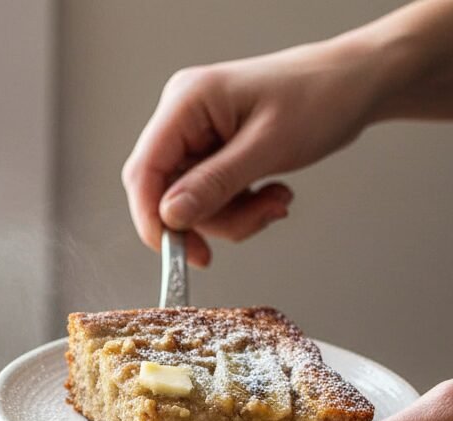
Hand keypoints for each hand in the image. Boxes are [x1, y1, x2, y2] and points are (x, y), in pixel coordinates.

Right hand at [122, 35, 387, 263]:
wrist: (356, 85)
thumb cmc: (321, 97)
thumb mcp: (267, 146)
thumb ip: (215, 184)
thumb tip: (171, 217)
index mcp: (187, 102)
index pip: (144, 171)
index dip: (152, 219)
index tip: (178, 254)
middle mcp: (185, 118)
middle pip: (168, 194)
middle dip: (212, 219)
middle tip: (257, 218)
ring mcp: (199, 136)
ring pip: (193, 205)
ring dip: (235, 216)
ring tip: (275, 200)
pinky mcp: (215, 153)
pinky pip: (212, 199)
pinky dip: (242, 209)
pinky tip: (272, 194)